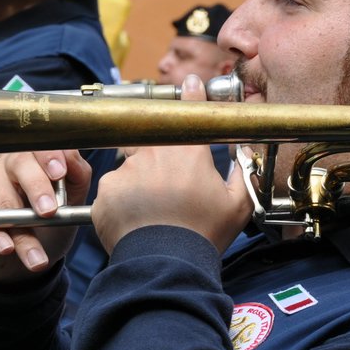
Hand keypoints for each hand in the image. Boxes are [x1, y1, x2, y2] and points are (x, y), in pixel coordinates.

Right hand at [0, 149, 91, 282]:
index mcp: (39, 158)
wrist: (17, 263)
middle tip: (49, 212)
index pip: (43, 145)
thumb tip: (72, 162)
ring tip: (37, 259)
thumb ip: (76, 179)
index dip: (50, 156)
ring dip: (22, 234)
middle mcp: (10, 162)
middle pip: (20, 163)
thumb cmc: (46, 227)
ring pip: (4, 201)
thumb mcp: (70, 205)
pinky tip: (5, 247)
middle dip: (37, 187)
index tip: (60, 173)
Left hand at [89, 74, 252, 253]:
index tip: (189, 85)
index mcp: (188, 153)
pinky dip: (122, 201)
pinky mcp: (105, 191)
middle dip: (159, 153)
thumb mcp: (238, 204)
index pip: (191, 112)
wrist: (165, 264)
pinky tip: (136, 220)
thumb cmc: (203, 235)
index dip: (191, 96)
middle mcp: (154, 154)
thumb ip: (243, 172)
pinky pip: (114, 189)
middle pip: (154, 139)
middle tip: (168, 182)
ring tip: (153, 210)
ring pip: (132, 166)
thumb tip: (245, 155)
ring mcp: (126, 171)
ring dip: (140, 181)